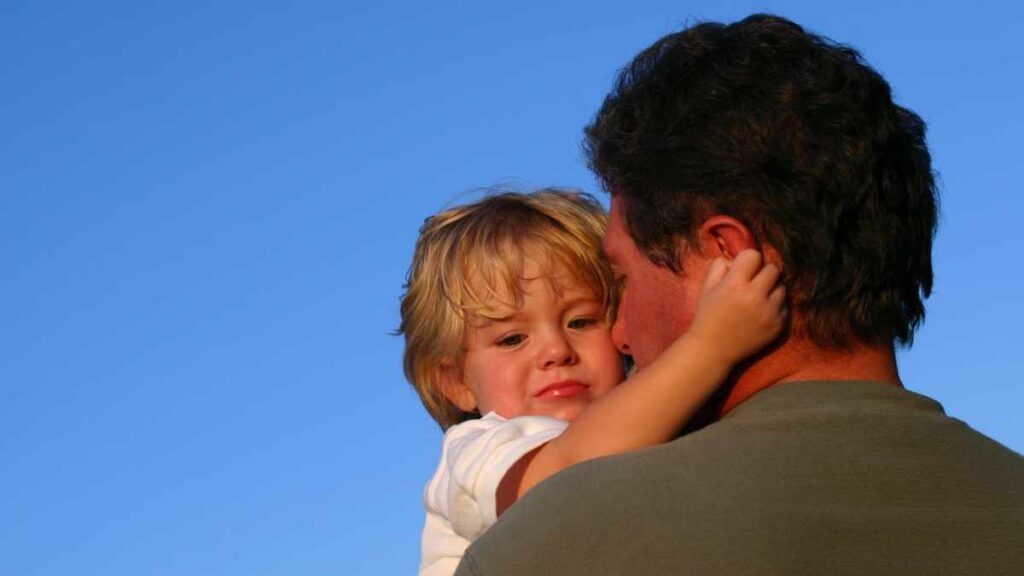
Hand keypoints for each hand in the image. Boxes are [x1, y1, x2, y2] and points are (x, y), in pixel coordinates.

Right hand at [687, 250, 786, 364]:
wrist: (713, 350)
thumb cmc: (708, 316)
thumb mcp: (707, 286)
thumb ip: (721, 265)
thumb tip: (738, 257)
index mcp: (735, 284)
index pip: (754, 255)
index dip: (747, 261)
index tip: (742, 271)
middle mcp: (755, 296)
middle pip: (772, 268)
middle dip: (762, 273)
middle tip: (752, 283)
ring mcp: (769, 312)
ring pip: (782, 287)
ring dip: (771, 289)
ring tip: (758, 298)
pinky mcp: (778, 325)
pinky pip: (784, 305)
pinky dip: (775, 306)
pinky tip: (761, 313)